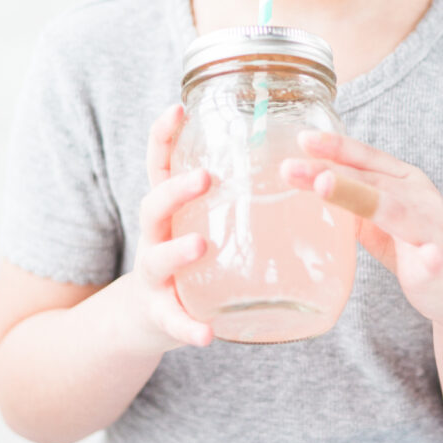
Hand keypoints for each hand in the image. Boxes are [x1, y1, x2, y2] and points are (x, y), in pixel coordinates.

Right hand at [128, 104, 214, 353]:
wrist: (146, 317)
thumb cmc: (188, 255)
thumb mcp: (199, 219)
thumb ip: (232, 193)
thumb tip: (296, 157)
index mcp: (169, 208)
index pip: (160, 164)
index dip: (163, 135)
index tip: (178, 107)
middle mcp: (155, 235)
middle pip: (154, 204)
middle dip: (177, 189)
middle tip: (206, 177)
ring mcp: (153, 275)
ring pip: (157, 258)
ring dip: (178, 251)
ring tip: (200, 246)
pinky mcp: (160, 313)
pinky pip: (172, 320)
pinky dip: (187, 327)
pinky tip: (205, 335)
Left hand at [280, 131, 442, 327]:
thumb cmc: (417, 246)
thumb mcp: (380, 218)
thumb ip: (353, 202)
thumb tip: (311, 185)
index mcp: (403, 181)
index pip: (365, 158)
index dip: (335, 146)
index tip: (301, 139)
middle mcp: (418, 197)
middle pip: (369, 180)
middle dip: (329, 172)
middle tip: (290, 168)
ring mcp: (431, 229)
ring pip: (394, 210)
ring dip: (361, 196)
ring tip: (325, 186)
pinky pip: (436, 260)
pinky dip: (430, 258)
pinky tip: (427, 257)